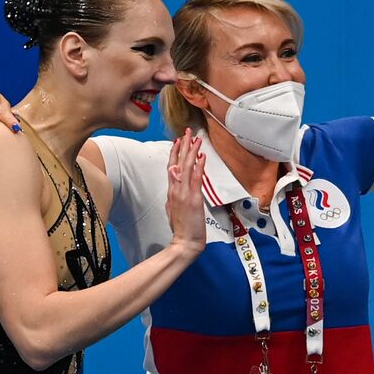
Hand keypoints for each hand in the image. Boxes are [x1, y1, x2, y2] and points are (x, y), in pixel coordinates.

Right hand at [165, 130, 206, 256]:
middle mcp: (176, 189)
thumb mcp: (172, 209)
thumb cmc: (181, 228)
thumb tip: (173, 188)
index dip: (174, 153)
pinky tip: (202, 156)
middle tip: (187, 131)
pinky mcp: (193, 198)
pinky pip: (195, 178)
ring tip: (195, 138)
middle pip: (178, 162)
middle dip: (183, 146)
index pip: (172, 167)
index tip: (178, 141)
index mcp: (171, 191)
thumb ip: (173, 197)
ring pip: (186, 167)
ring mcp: (184, 193)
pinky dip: (198, 166)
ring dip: (191, 151)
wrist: (184, 241)